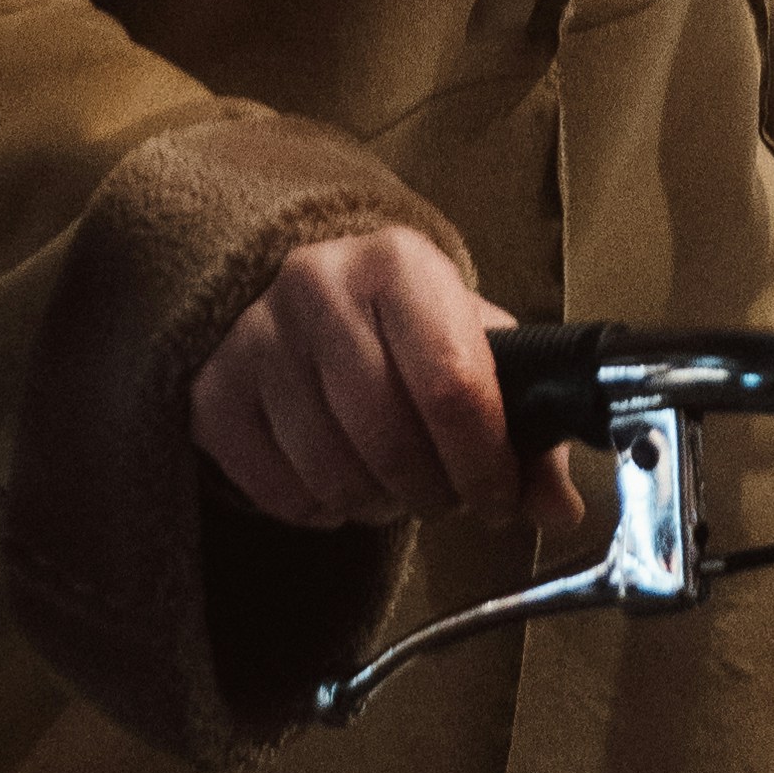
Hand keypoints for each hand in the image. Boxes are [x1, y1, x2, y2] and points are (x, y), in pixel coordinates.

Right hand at [187, 228, 579, 541]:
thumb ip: (522, 422)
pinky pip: (281, 493)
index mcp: (400, 263)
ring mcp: (257, 338)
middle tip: (443, 493)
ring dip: (376, 503)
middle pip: (392, 442)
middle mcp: (320, 286)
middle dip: (432, 491)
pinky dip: (320, 508)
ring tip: (389, 480)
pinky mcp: (213, 390)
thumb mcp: (467, 340)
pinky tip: (335, 475)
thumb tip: (559, 508)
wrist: (293, 284)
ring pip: (336, 476)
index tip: (497, 498)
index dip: (484, 463)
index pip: (453, 385)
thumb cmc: (398, 323)